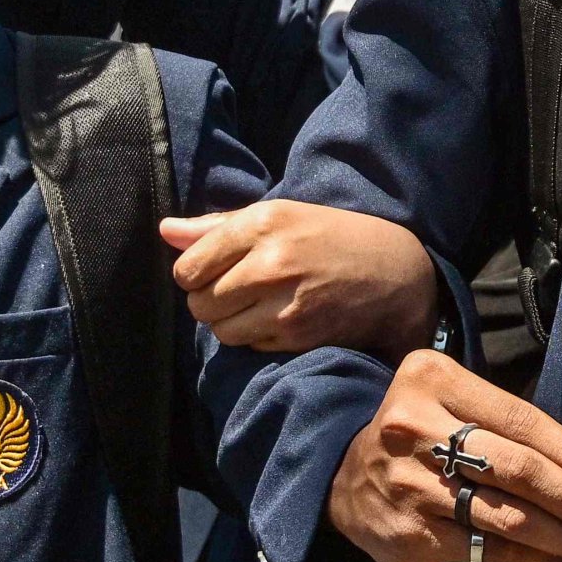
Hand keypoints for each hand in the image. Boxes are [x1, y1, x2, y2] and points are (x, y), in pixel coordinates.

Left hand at [161, 196, 439, 355]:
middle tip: (236, 291)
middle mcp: (270, 263)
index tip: (213, 271)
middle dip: (210, 301)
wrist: (396, 272)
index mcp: (262, 224)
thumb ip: (217, 226)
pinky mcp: (298, 336)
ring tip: (256, 306)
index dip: (193, 274)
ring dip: (231, 323)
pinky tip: (279, 319)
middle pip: (199, 303)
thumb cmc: (330, 236)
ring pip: (220, 330)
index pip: (188, 267)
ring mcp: (285, 304)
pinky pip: (249, 345)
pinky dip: (256, 337)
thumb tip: (165, 231)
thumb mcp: (279, 215)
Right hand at [324, 349, 561, 561]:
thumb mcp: (452, 403)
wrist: (344, 480)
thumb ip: (508, 424)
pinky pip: (485, 548)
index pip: (522, 420)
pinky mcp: (410, 532)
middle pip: (517, 469)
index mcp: (434, 380)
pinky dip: (531, 557)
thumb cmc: (423, 435)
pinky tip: (560, 560)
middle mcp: (416, 427)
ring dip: (561, 536)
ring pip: (505, 515)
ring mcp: (410, 483)